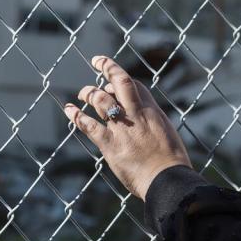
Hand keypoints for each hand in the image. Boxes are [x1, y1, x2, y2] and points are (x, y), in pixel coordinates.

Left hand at [63, 55, 191, 200]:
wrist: (168, 179)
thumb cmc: (171, 162)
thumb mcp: (166, 134)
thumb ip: (152, 124)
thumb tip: (144, 122)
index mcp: (152, 111)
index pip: (135, 85)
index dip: (121, 79)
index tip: (113, 81)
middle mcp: (136, 114)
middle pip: (120, 82)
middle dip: (107, 67)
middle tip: (96, 61)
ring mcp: (122, 128)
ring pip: (101, 100)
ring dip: (89, 92)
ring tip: (82, 93)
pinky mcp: (110, 145)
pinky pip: (89, 125)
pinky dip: (77, 116)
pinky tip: (69, 110)